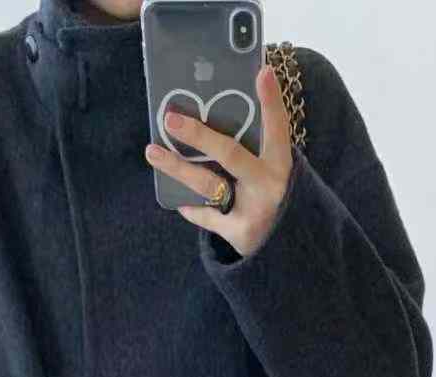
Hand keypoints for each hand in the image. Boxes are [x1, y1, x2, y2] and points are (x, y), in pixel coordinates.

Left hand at [144, 63, 293, 257]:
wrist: (283, 247)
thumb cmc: (268, 195)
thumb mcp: (269, 169)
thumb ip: (252, 146)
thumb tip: (213, 111)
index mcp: (280, 162)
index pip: (277, 126)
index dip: (271, 100)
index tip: (262, 71)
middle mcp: (269, 184)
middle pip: (231, 155)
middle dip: (199, 136)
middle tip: (171, 119)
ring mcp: (254, 209)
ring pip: (209, 184)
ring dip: (177, 167)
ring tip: (153, 152)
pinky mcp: (239, 232)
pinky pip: (207, 216)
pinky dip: (192, 209)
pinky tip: (178, 201)